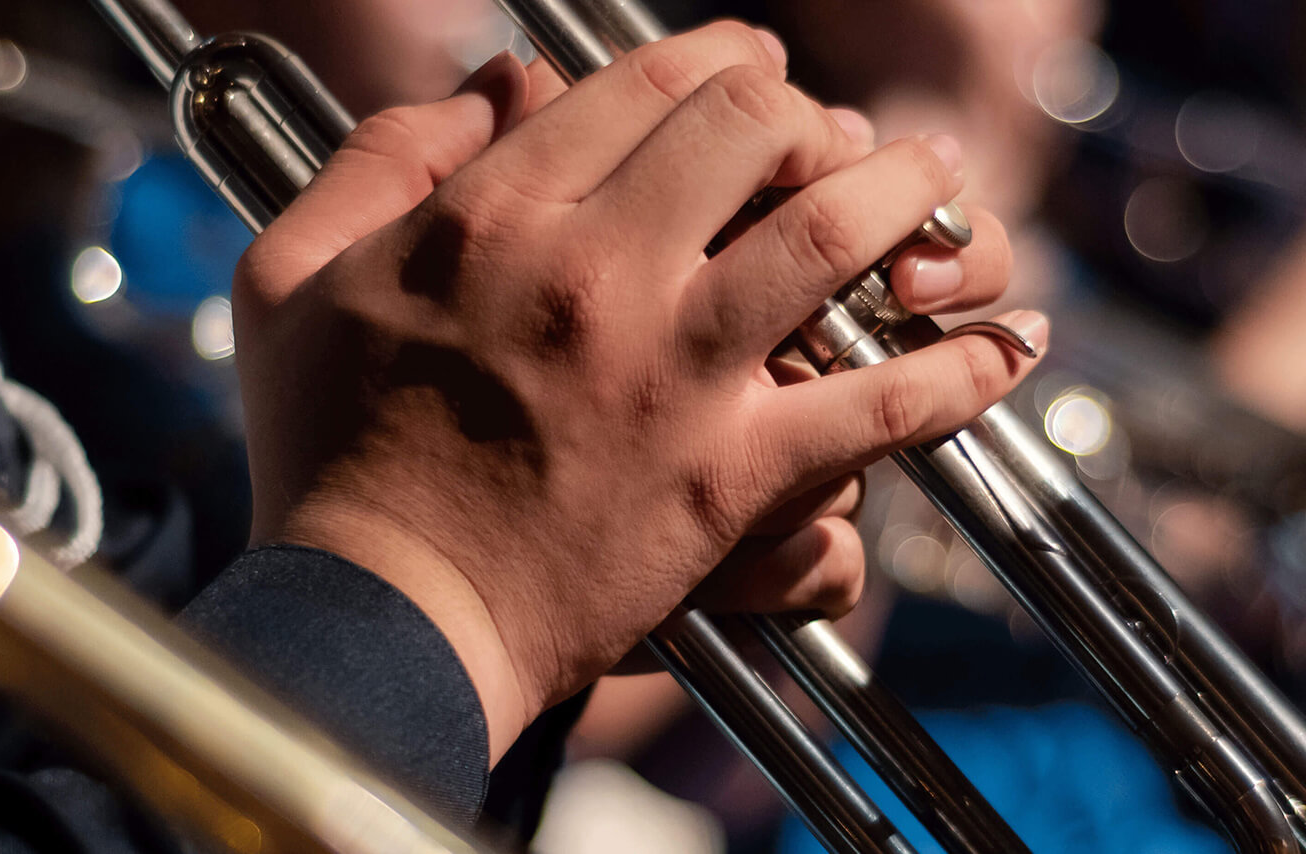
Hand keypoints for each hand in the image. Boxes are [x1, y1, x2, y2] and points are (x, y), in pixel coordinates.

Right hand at [234, 24, 1041, 755]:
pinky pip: (878, 407)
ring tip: (939, 189)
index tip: (750, 72)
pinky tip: (1009, 345)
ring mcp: (676, 374)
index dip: (719, 59)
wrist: (379, 620)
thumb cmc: (327, 457)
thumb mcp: (296, 273)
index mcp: (498, 212)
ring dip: (906, 195)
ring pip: (834, 235)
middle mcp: (598, 272)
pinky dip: (960, 372)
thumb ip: (384, 156)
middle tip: (835, 132)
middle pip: (751, 128)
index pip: (646, 82)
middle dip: (807, 111)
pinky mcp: (731, 478)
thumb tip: (487, 84)